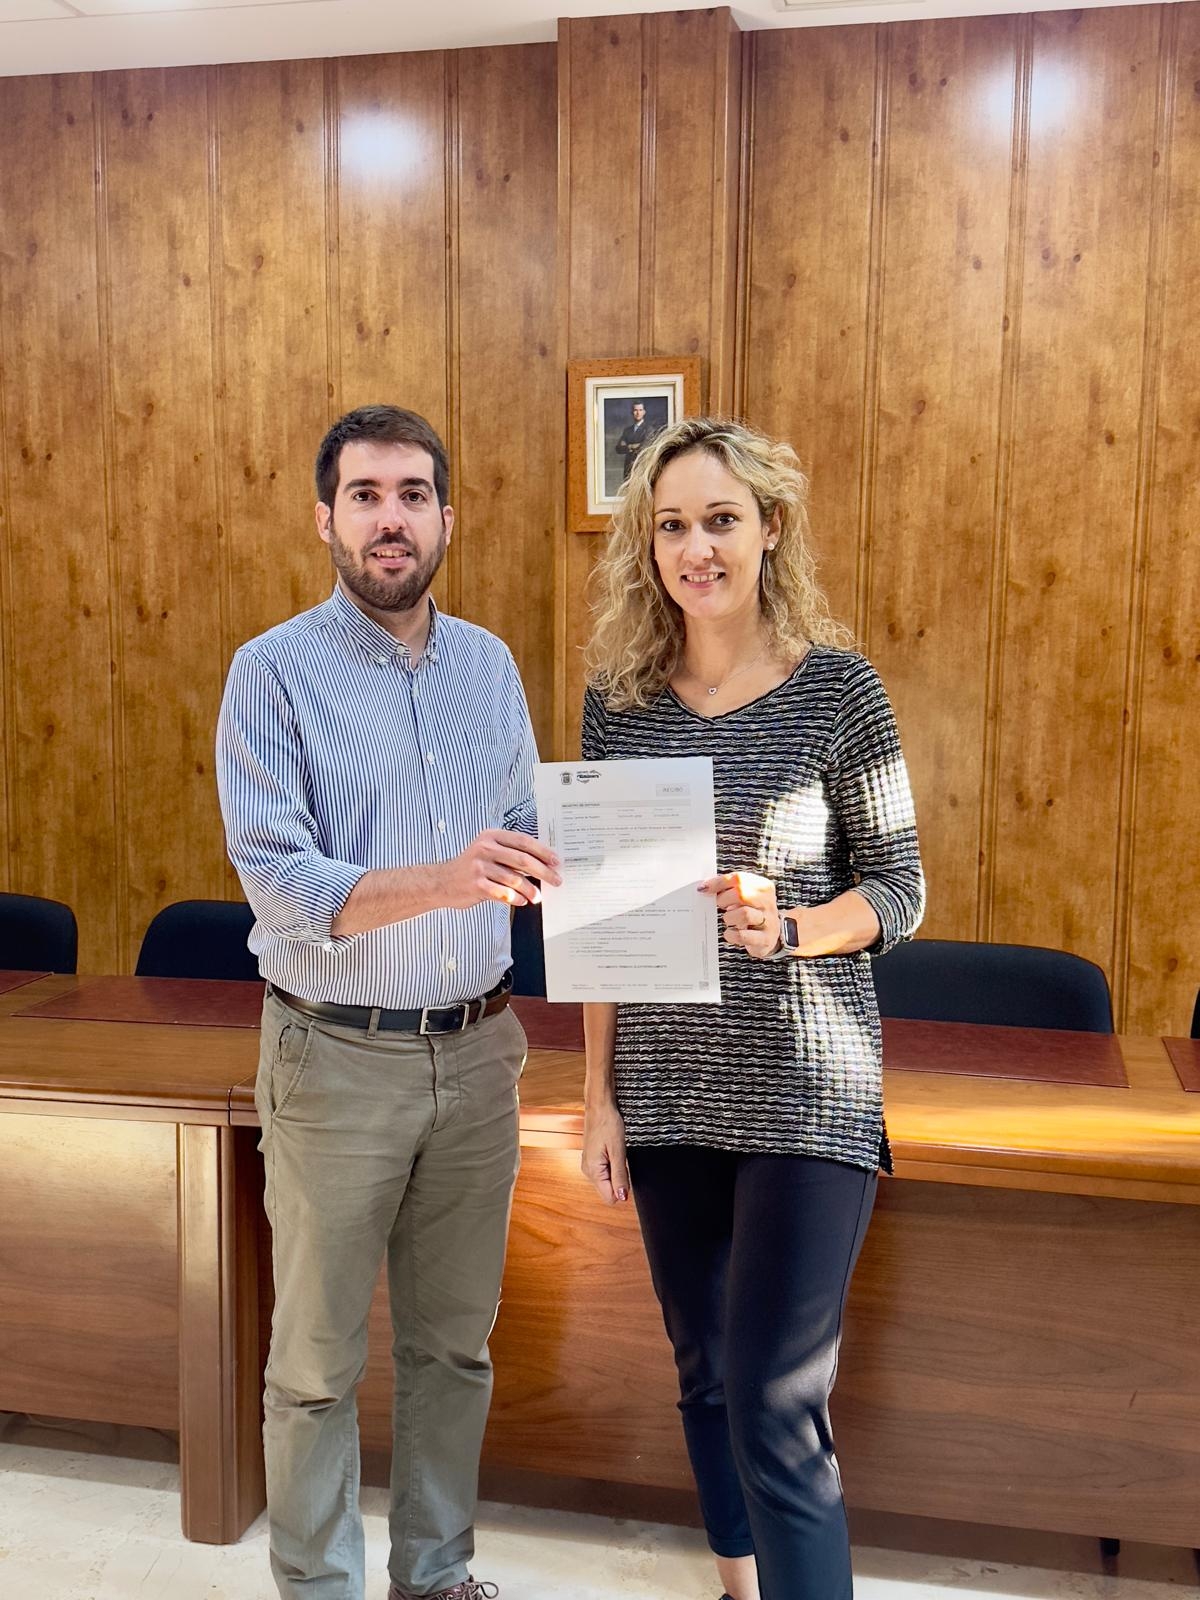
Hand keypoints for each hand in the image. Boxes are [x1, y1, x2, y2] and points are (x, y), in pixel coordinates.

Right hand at [442, 829, 560, 909]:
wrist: (442, 881)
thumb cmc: (470, 867)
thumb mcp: (487, 850)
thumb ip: (509, 853)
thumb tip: (541, 863)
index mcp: (491, 836)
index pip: (523, 841)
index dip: (542, 851)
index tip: (556, 861)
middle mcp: (485, 849)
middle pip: (523, 860)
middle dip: (544, 871)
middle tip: (556, 880)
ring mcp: (479, 867)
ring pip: (515, 879)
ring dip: (530, 890)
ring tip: (537, 897)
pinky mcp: (476, 885)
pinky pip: (503, 894)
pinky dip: (516, 899)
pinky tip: (522, 901)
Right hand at [581, 1102, 628, 1205]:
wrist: (599, 1107)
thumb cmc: (608, 1124)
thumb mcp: (618, 1151)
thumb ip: (620, 1176)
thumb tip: (623, 1198)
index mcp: (593, 1171)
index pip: (610, 1198)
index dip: (622, 1188)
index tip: (625, 1170)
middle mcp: (587, 1171)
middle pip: (608, 1190)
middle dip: (619, 1179)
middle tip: (620, 1158)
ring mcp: (588, 1165)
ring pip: (607, 1181)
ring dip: (616, 1171)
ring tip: (615, 1152)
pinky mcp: (591, 1160)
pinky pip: (604, 1172)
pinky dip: (612, 1165)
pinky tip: (612, 1151)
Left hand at [699, 871, 781, 959]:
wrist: (770, 935)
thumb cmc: (753, 912)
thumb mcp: (745, 896)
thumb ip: (728, 889)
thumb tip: (705, 887)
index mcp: (762, 887)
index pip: (739, 879)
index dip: (718, 883)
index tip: (704, 889)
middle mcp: (768, 902)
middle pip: (741, 894)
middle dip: (724, 900)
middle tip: (721, 905)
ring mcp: (768, 921)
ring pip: (744, 914)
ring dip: (729, 918)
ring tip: (729, 919)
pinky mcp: (764, 939)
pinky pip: (742, 935)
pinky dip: (731, 934)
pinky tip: (731, 932)